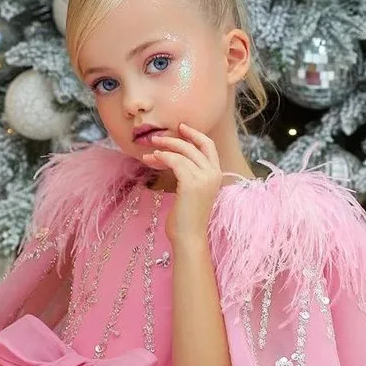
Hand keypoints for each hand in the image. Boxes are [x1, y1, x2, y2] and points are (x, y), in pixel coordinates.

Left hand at [142, 123, 221, 243]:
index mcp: (216, 174)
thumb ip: (190, 175)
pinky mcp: (191, 183)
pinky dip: (162, 157)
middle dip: (173, 139)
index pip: (208, 146)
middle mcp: (213, 173)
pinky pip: (175, 161)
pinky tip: (152, 159)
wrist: (189, 237)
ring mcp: (204, 178)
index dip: (195, 134)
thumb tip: (175, 159)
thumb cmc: (186, 218)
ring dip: (163, 149)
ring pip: (182, 152)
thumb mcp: (191, 192)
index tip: (180, 128)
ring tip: (148, 153)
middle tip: (156, 139)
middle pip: (193, 146)